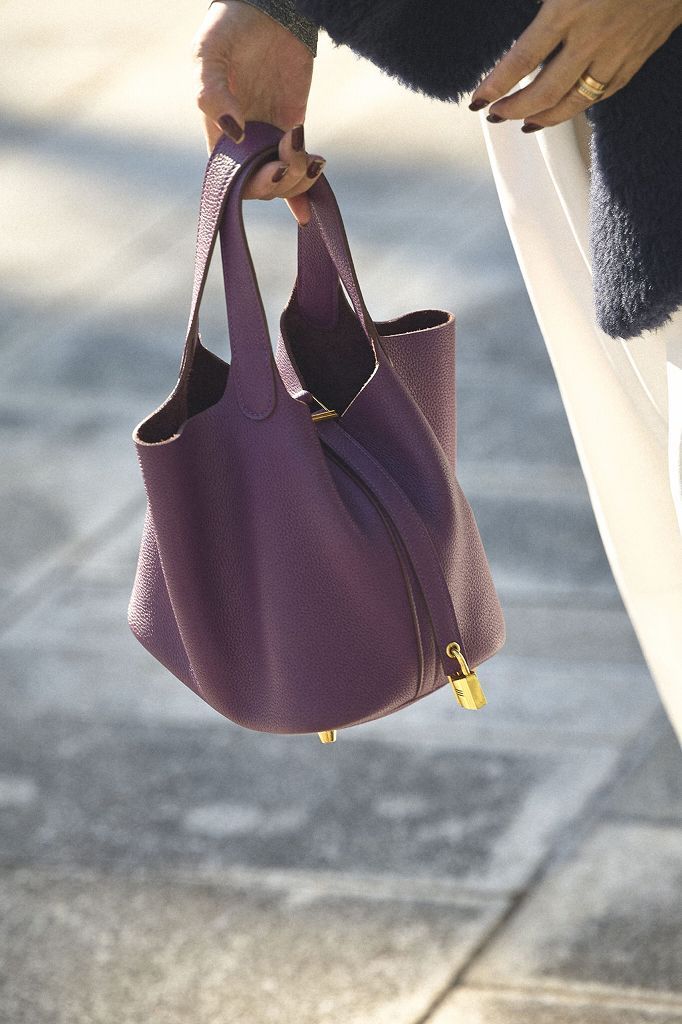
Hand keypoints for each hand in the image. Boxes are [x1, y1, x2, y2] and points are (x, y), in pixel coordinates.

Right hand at [191, 0, 324, 224]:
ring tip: (311, 158)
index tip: (265, 169)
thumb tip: (235, 132)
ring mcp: (269, 136)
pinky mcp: (293, 128)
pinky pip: (298, 167)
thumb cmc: (230, 26)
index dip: (245, 185)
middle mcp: (242, 140)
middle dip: (275, 184)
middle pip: (257, 186)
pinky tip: (307, 210)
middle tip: (288, 164)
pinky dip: (305, 190)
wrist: (271, 7)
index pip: (227, 178)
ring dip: (297, 182)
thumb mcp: (208, 53)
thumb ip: (212, 93)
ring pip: (282, 181)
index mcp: (217, 130)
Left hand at [468, 0, 681, 130]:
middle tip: (495, 115)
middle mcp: (591, 38)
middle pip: (544, 93)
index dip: (495, 85)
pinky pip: (604, 93)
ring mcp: (617, 52)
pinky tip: (565, 109)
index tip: (477, 100)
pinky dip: (580, 106)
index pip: (521, 60)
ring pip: (574, 103)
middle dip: (513, 109)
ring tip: (524, 123)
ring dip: (544, 119)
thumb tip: (522, 17)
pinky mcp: (637, 57)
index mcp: (568, 9)